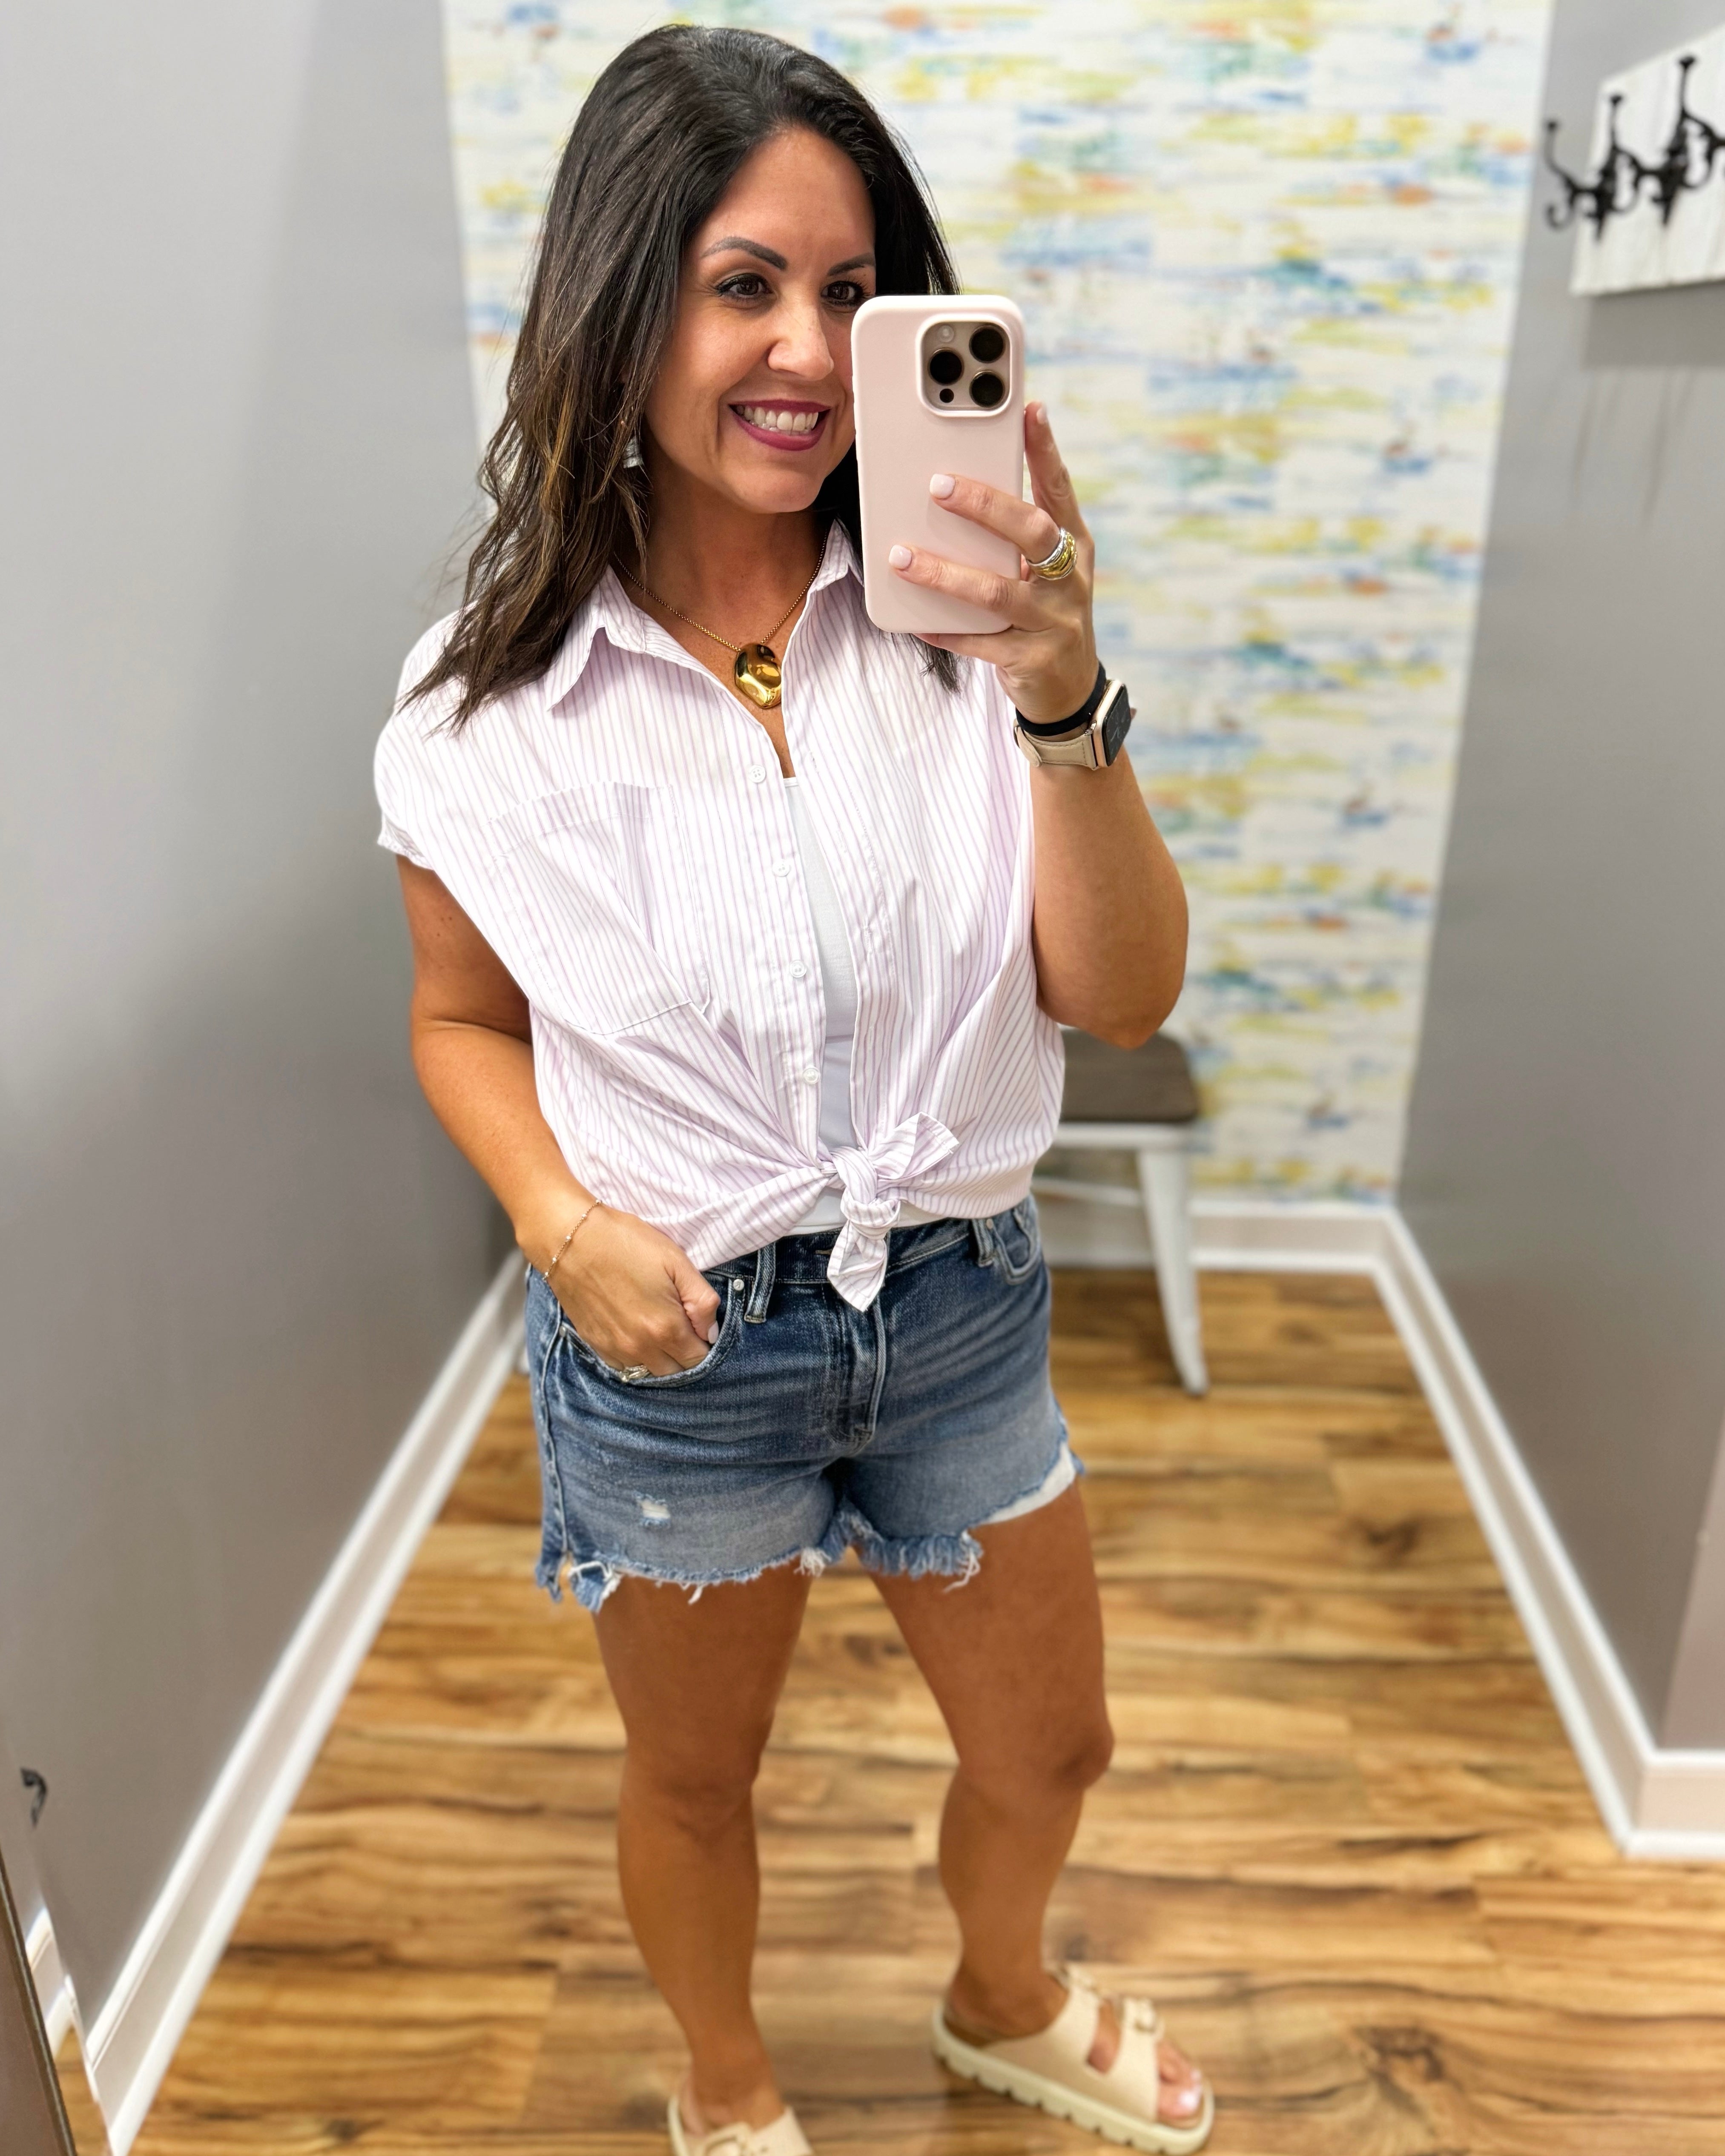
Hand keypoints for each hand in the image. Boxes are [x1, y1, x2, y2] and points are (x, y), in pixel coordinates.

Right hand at [549, 1205, 719, 1375]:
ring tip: (658, 1327)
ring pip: (649, 1372)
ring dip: (661, 1357)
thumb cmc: (626, 1243)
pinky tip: (635, 1331)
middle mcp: (640, 1348)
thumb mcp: (676, 1261)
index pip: (699, 1359)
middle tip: (681, 1323)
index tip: (698, 1322)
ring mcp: (615, 1349)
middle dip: (684, 1353)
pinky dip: (636, 1356)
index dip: (704, 1343)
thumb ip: (702, 1300)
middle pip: (676, 1371)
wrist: (570, 1239)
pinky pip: (624, 1367)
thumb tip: (710, 1332)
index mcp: (665, 1328)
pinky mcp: (596, 1344)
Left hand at [887, 400, 1096, 723]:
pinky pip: (979, 643)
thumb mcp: (1044, 571)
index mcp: (1076, 547)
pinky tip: (914, 620)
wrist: (1069, 690)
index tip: (1029, 410)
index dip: (1046, 450)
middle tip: (939, 486)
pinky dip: (945, 629)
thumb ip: (1016, 537)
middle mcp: (1070, 581)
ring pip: (996, 591)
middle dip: (986, 506)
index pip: (1060, 490)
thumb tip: (958, 492)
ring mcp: (1053, 622)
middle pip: (1033, 532)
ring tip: (902, 557)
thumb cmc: (1045, 614)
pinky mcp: (1030, 659)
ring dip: (944, 573)